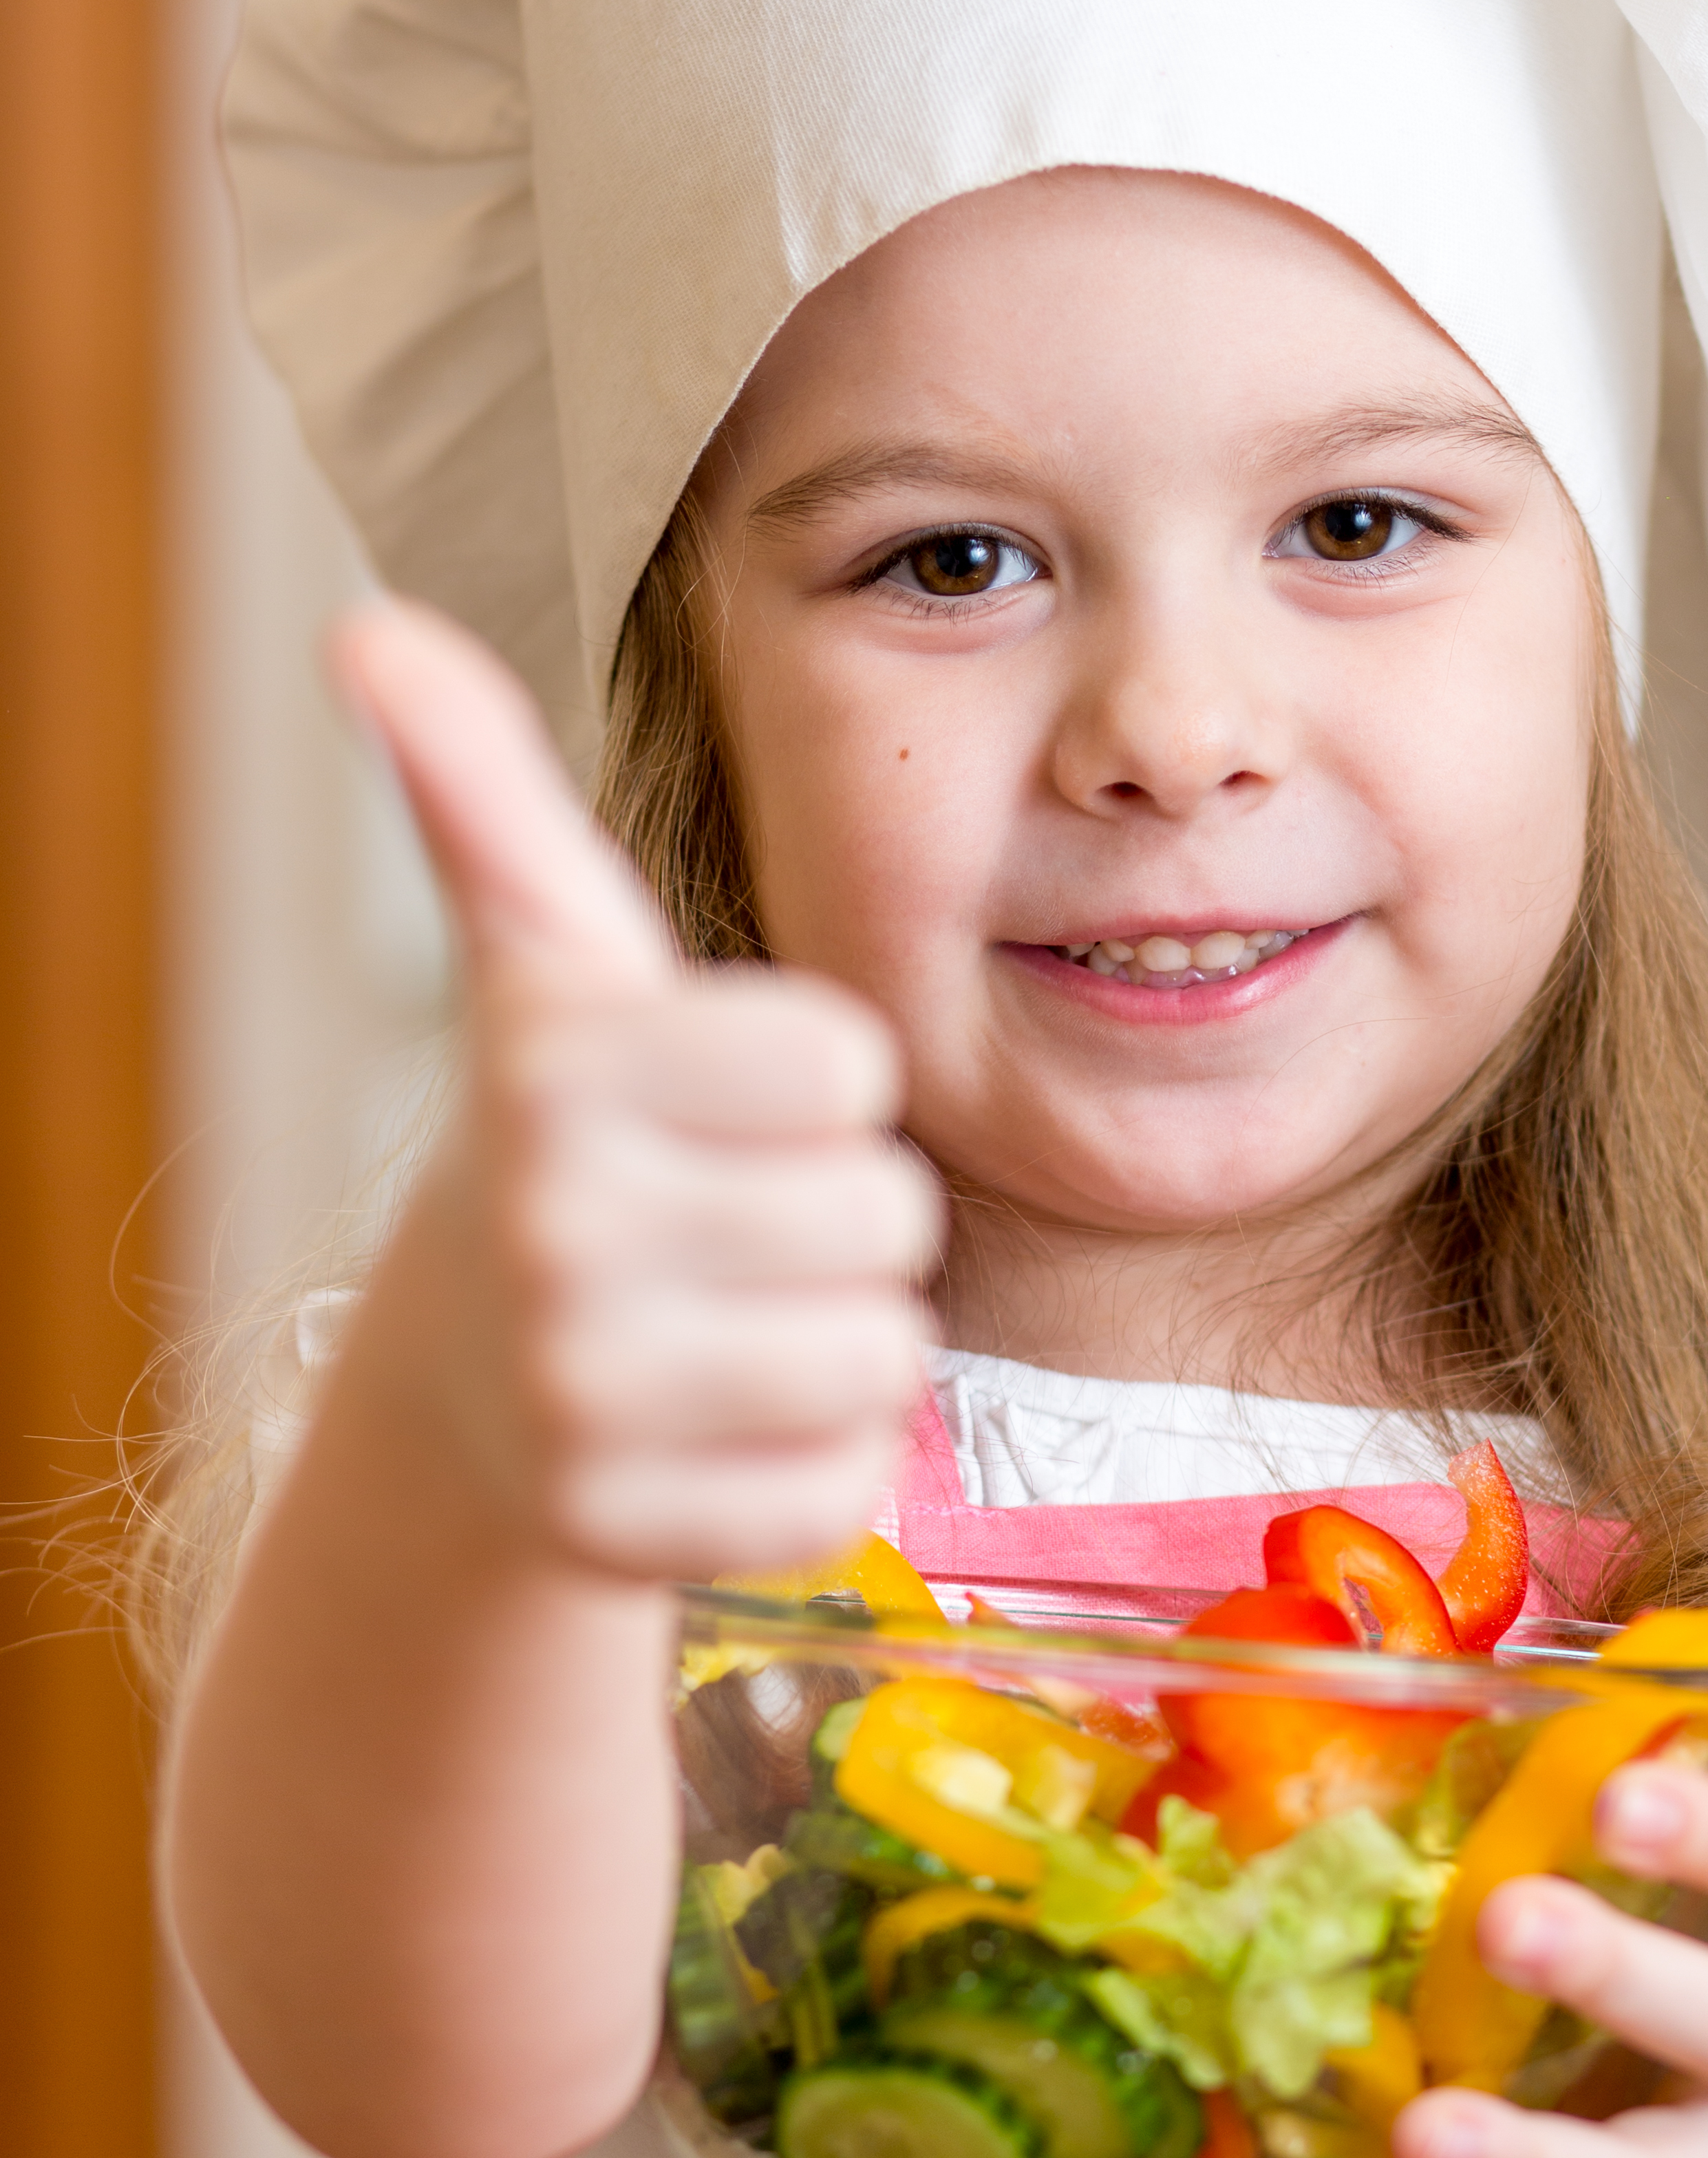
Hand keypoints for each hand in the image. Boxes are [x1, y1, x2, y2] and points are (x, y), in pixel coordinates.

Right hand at [331, 601, 938, 1586]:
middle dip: (832, 1211)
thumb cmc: (565, 1134)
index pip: (851, 1060)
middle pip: (887, 1209)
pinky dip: (818, 1458)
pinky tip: (717, 1424)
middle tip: (721, 1221)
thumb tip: (369, 625)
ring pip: (885, 1348)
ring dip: (835, 1333)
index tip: (715, 1100)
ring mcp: (580, 1394)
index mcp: (555, 1068)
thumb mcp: (541, 955)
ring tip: (723, 1314)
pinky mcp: (631, 1532)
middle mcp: (548, 1229)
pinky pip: (853, 1482)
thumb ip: (481, 787)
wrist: (464, 1382)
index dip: (807, 1079)